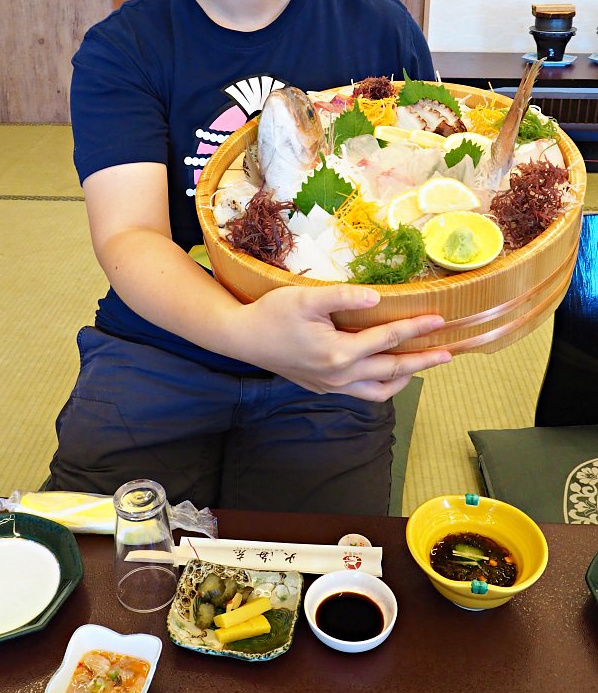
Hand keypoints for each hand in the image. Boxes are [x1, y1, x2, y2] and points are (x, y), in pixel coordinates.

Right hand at [232, 284, 450, 401]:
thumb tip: (377, 299)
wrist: (243, 338)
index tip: (440, 321)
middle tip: (448, 353)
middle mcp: (340, 376)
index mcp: (339, 353)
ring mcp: (331, 386)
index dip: (416, 329)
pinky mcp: (323, 388)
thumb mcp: (306, 297)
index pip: (388, 339)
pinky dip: (382, 387)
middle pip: (392, 371)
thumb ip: (343, 297)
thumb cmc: (272, 314)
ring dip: (404, 379)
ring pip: (379, 392)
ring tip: (422, 366)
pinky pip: (362, 395)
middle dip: (423, 361)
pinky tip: (387, 374)